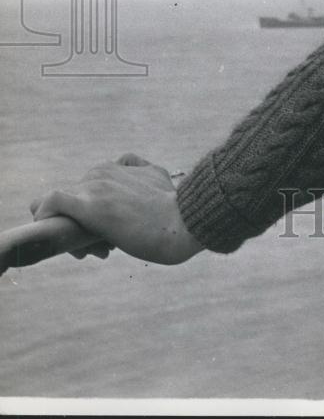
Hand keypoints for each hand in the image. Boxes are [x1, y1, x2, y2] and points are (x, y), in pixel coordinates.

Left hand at [30, 154, 203, 264]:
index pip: (88, 187)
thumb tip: (135, 191)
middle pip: (74, 198)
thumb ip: (140, 181)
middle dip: (81, 224)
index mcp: (118, 166)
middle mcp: (104, 171)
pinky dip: (43, 213)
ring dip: (70, 229)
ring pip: (62, 204)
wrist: (184, 224)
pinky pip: (52, 201)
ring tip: (91, 252)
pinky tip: (46, 229)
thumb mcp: (158, 184)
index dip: (89, 210)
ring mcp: (96, 186)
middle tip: (97, 251)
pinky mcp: (90, 205)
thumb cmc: (175, 213)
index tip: (103, 237)